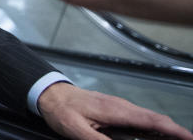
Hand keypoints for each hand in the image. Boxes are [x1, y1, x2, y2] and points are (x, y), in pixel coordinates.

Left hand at [38, 82, 192, 139]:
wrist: (50, 93)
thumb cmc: (62, 109)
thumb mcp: (76, 130)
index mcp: (115, 110)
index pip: (152, 121)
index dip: (174, 130)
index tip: (189, 138)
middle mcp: (122, 107)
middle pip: (156, 120)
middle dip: (175, 132)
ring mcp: (120, 108)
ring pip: (150, 120)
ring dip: (166, 131)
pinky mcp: (116, 111)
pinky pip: (140, 120)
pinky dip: (154, 129)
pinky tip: (157, 137)